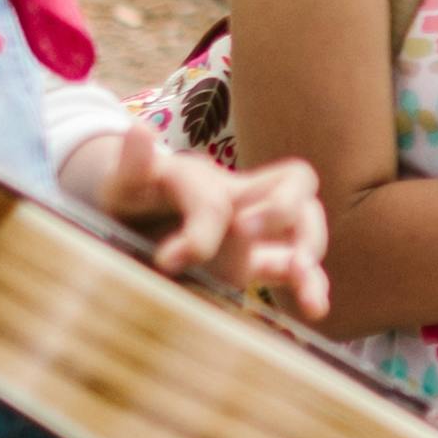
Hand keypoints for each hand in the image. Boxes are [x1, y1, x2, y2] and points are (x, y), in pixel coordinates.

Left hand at [71, 125, 334, 313]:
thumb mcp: (122, 184)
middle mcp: (243, 198)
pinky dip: (312, 285)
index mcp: (207, 179)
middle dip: (280, 210)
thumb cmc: (132, 198)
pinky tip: (315, 308)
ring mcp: (257, 231)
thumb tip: (138, 129)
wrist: (136, 218)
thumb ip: (131, 165)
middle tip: (247, 236)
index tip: (167, 261)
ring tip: (301, 274)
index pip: (216, 201)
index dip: (199, 233)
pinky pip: (298, 267)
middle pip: (295, 182)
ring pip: (307, 222)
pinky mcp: (258, 263)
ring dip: (309, 247)